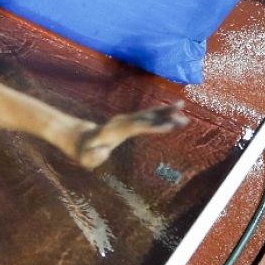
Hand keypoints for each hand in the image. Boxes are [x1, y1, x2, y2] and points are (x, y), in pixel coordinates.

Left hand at [72, 102, 187, 168]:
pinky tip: (175, 113)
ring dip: (165, 111)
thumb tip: (103, 151)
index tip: (168, 126)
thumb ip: (93, 156)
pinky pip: (147, 116)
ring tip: (183, 106)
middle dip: (163, 116)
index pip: (135, 127)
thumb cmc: (84, 152)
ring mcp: (126, 120)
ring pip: (148, 113)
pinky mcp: (131, 121)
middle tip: (183, 117)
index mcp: (114, 131)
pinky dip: (161, 113)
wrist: (81, 140)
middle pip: (144, 117)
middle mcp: (122, 122)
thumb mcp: (85, 158)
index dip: (151, 126)